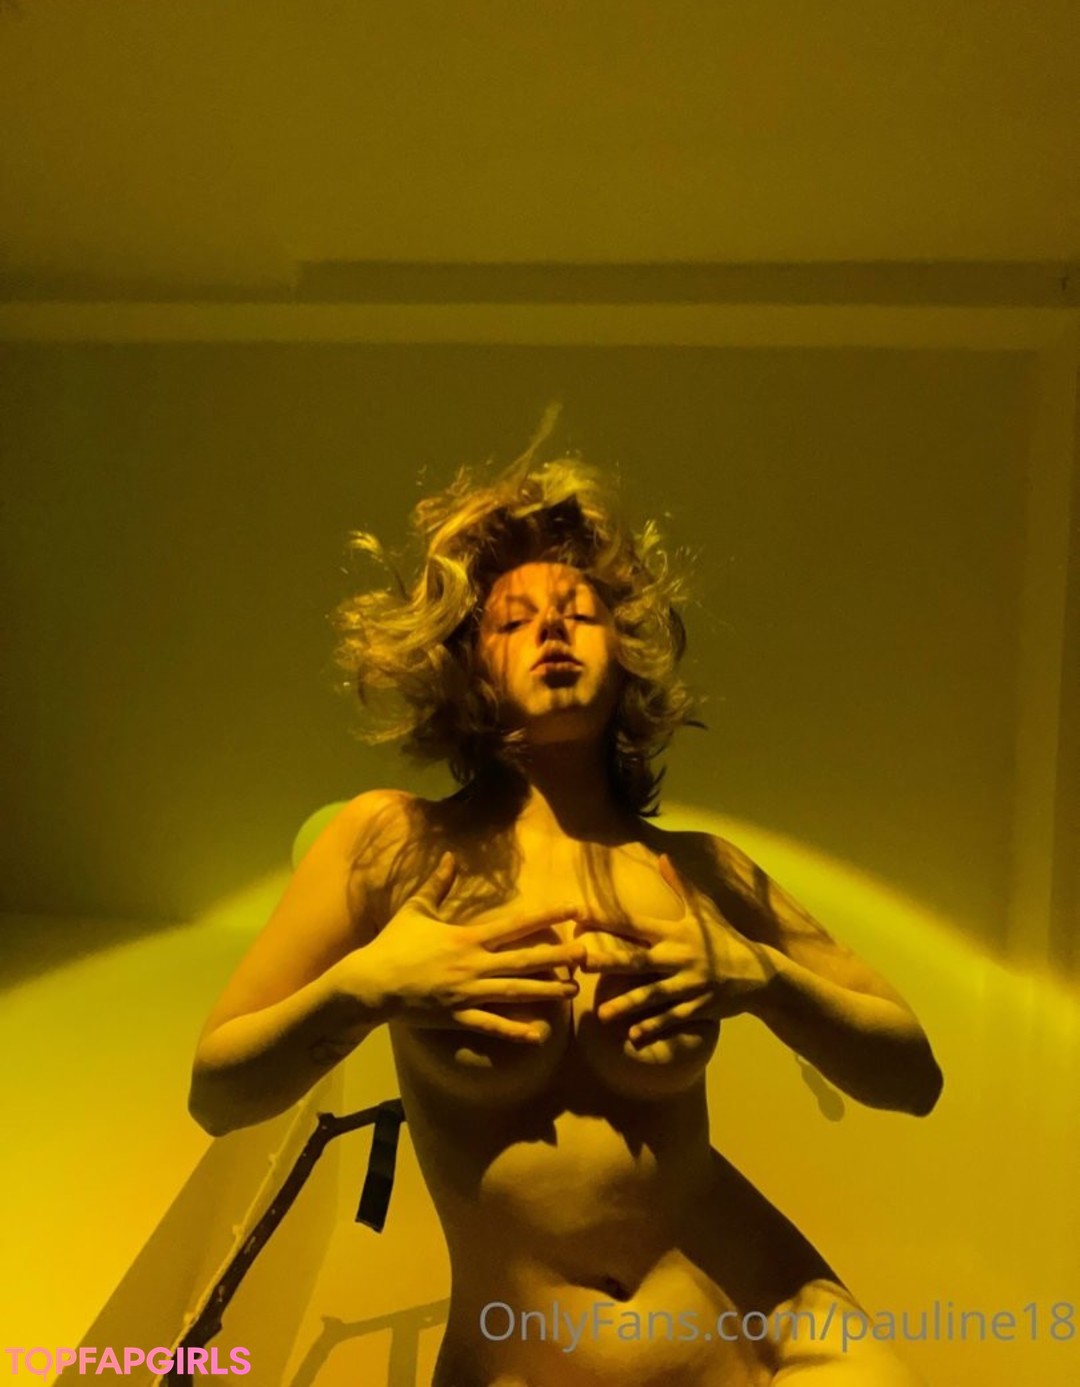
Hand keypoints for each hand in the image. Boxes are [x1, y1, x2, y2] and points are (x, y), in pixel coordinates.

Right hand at [360, 852, 585, 1041]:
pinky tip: (539, 1034)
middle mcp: (474, 964)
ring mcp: (467, 993)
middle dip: (558, 957)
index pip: (516, 924)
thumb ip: (438, 884)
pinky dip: (515, 1030)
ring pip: (515, 992)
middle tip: (586, 954)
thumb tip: (450, 856)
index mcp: (468, 938)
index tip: (572, 910)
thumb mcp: (416, 909)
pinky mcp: (457, 1016)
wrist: (370, 983)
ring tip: (573, 991)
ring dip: (546, 992)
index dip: (546, 916)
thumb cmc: (392, 944)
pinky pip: (491, 1025)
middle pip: (525, 960)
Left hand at [578, 853, 775, 1043]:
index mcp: (676, 932)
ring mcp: (690, 984)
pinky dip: (654, 1027)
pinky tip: (634, 1037)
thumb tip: (663, 856)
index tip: (579, 915)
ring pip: (653, 996)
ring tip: (602, 1013)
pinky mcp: (700, 1007)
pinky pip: (673, 1018)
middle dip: (609, 962)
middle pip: (638, 960)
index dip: (607, 919)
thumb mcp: (705, 910)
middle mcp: (680, 957)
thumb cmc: (726, 939)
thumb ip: (680, 885)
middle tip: (581, 963)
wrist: (761, 974)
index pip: (634, 924)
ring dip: (627, 1005)